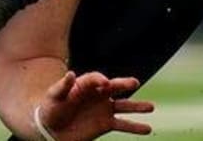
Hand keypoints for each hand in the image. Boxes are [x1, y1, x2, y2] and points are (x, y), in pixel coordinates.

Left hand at [35, 71, 153, 139]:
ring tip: (151, 107)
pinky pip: (123, 125)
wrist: (51, 129)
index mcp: (86, 84)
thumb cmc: (51, 108)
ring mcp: (104, 109)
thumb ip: (63, 86)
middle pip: (115, 87)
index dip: (100, 80)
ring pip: (124, 106)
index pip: (96, 79)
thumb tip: (70, 74)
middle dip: (124, 85)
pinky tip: (147, 128)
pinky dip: (136, 127)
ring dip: (137, 106)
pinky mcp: (106, 124)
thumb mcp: (54, 96)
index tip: (105, 83)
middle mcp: (99, 94)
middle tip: (134, 83)